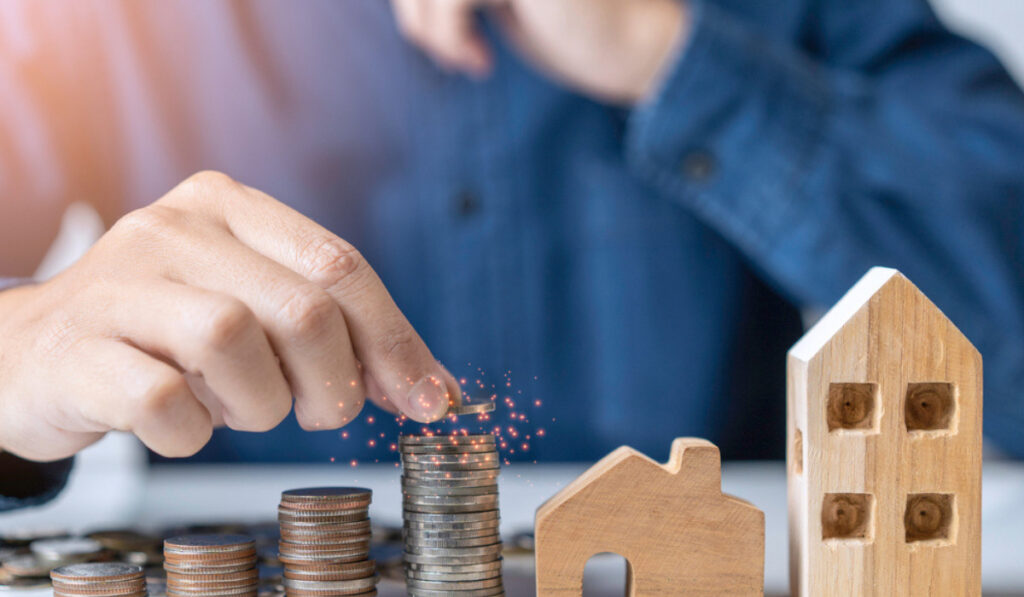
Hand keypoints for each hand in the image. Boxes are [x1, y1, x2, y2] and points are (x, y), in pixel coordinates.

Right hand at [0, 171, 459, 460]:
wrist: (32, 355)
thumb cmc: (162, 335)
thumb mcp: (251, 308)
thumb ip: (334, 329)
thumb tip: (429, 388)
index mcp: (228, 207)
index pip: (341, 265)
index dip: (396, 340)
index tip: (429, 399)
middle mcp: (174, 229)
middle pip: (303, 308)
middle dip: (333, 382)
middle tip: (316, 410)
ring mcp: (118, 284)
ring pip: (234, 342)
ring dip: (258, 404)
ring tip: (234, 407)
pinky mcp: (77, 348)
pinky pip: (163, 402)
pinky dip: (191, 432)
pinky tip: (180, 424)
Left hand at [391, 0, 688, 103]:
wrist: (625, 44)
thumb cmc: (557, 24)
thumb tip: (400, 1)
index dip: (411, 1)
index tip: (432, 29)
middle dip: (414, 12)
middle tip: (448, 53)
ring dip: (430, 30)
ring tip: (463, 59)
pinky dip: (450, 38)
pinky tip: (479, 62)